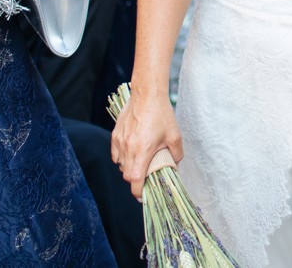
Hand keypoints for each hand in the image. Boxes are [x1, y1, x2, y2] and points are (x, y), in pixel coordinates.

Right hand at [111, 84, 184, 199]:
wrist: (147, 94)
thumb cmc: (162, 114)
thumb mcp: (175, 136)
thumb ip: (176, 154)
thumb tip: (175, 165)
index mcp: (142, 151)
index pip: (135, 180)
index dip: (138, 192)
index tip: (143, 197)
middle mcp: (128, 149)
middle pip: (127, 175)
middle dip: (135, 181)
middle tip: (145, 179)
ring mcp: (120, 142)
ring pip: (121, 164)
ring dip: (129, 168)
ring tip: (140, 164)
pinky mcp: (115, 135)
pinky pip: (116, 154)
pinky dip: (121, 158)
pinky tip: (131, 154)